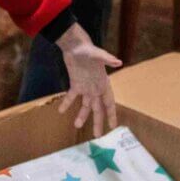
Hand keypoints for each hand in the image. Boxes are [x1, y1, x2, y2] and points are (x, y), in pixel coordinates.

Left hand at [55, 23, 122, 137]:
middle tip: (97, 135)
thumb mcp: (98, 54)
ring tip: (77, 125)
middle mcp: (95, 88)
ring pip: (85, 105)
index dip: (111, 114)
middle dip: (98, 121)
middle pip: (98, 108)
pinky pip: (71, 96)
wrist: (74, 44)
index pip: (109, 102)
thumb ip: (107, 59)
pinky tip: (61, 110)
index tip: (113, 126)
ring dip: (82, 115)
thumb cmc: (88, 49)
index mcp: (103, 83)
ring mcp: (85, 87)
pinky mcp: (75, 83)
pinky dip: (67, 103)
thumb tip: (118, 61)